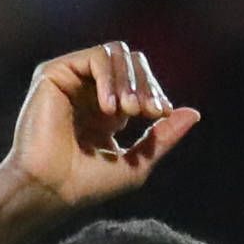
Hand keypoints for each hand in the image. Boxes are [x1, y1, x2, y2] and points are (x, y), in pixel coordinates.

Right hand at [3, 43, 199, 210]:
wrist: (50, 190)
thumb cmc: (85, 186)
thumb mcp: (136, 164)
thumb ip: (163, 138)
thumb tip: (194, 113)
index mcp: (106, 110)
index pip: (140, 81)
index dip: (155, 92)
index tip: (161, 113)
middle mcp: (89, 91)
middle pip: (131, 61)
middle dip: (146, 83)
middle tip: (148, 111)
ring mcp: (72, 79)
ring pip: (116, 53)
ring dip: (130, 80)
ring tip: (129, 111)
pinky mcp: (55, 72)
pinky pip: (96, 56)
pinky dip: (110, 78)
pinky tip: (110, 107)